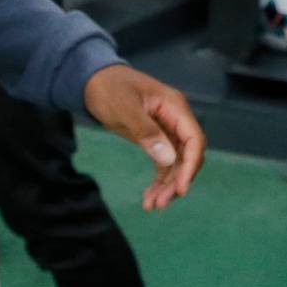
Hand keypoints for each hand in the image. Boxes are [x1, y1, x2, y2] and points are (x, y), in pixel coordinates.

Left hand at [84, 63, 205, 209]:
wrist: (92, 80)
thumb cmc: (109, 88)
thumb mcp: (125, 109)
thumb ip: (147, 132)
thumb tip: (168, 159)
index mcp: (175, 107)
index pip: (194, 140)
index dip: (190, 166)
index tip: (180, 189)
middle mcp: (176, 119)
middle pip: (187, 156)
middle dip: (176, 181)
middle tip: (160, 204)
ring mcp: (167, 129)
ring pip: (176, 164)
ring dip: (166, 186)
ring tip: (151, 206)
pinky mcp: (156, 138)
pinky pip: (164, 163)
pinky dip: (158, 181)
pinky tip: (149, 197)